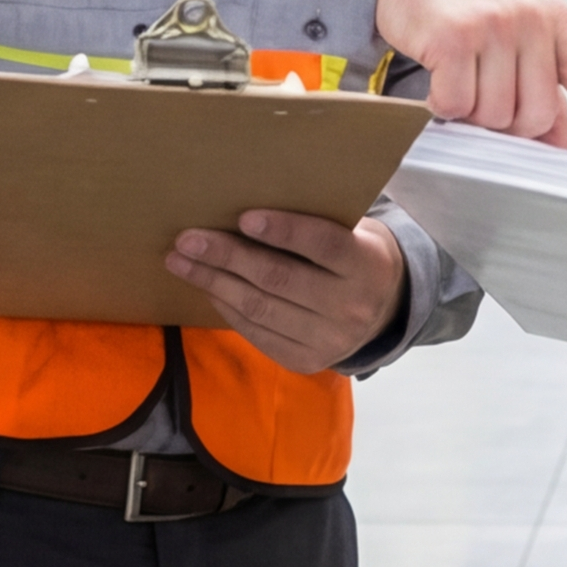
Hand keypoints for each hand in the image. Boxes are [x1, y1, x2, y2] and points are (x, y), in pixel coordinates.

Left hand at [169, 207, 408, 375]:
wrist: (387, 310)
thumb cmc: (356, 253)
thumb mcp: (354, 230)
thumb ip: (316, 219)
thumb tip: (246, 205)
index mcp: (367, 265)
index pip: (324, 244)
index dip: (285, 230)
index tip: (244, 217)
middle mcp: (351, 307)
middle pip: (279, 279)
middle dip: (227, 256)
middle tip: (187, 238)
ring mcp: (329, 340)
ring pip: (260, 308)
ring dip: (213, 282)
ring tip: (180, 261)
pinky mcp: (306, 361)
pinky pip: (257, 333)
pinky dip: (226, 308)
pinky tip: (207, 287)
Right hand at [377, 0, 566, 161]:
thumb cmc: (464, 2)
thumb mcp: (515, 29)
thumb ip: (540, 77)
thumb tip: (556, 140)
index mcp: (556, 20)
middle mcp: (531, 20)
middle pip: (536, 116)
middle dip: (507, 123)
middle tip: (482, 95)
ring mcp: (493, 26)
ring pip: (494, 115)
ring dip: (470, 112)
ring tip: (457, 76)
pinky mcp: (453, 37)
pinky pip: (455, 105)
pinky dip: (441, 104)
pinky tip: (436, 75)